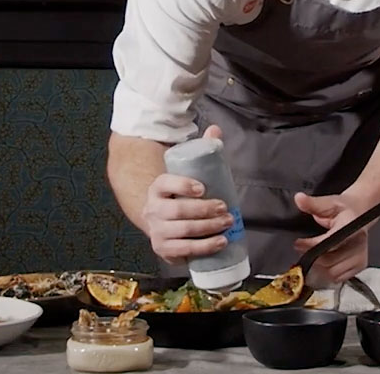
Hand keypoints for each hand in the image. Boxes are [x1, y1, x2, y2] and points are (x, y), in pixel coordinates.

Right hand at [142, 126, 234, 264]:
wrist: (160, 219)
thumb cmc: (180, 194)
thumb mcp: (187, 172)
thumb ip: (201, 150)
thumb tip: (215, 129)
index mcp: (157, 188)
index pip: (165, 183)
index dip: (182, 185)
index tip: (203, 188)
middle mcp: (153, 210)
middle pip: (177, 211)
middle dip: (203, 211)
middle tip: (224, 208)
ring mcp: (157, 231)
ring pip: (182, 231)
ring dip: (208, 229)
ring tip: (227, 224)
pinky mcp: (164, 249)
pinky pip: (183, 250)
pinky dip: (203, 248)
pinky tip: (220, 243)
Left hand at [292, 191, 369, 285]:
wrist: (359, 213)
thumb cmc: (343, 209)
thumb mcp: (328, 202)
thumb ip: (312, 203)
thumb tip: (299, 199)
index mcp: (352, 225)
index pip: (329, 242)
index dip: (311, 245)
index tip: (298, 243)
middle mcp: (359, 242)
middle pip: (329, 260)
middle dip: (313, 257)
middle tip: (302, 249)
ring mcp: (361, 254)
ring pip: (333, 271)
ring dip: (320, 266)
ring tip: (313, 255)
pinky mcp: (360, 264)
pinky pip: (340, 277)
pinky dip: (330, 272)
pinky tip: (326, 262)